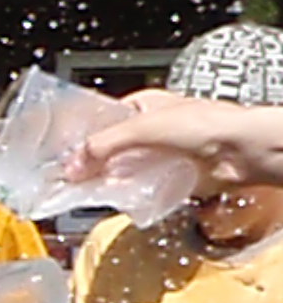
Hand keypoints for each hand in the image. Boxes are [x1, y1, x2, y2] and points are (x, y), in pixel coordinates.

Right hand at [68, 94, 282, 198]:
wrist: (240, 151)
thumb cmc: (206, 124)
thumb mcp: (141, 128)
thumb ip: (102, 146)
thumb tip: (72, 165)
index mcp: (143, 104)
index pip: (101, 120)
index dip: (81, 137)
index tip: (63, 154)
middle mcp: (150, 128)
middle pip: (108, 148)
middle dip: (91, 162)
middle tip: (70, 176)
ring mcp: (159, 154)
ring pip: (122, 169)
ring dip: (108, 180)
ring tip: (88, 188)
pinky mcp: (168, 177)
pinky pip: (139, 188)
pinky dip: (126, 194)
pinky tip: (116, 198)